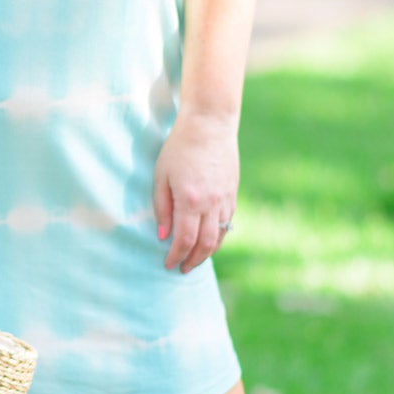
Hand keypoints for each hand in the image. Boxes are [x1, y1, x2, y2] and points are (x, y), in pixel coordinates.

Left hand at [153, 112, 237, 273]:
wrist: (210, 124)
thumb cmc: (178, 147)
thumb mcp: (161, 176)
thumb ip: (161, 208)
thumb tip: (162, 236)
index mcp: (190, 201)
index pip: (184, 240)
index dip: (175, 256)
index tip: (168, 265)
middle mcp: (211, 204)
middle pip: (205, 245)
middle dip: (193, 261)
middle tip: (182, 269)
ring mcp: (225, 199)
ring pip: (220, 236)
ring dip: (207, 253)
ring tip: (195, 260)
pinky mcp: (233, 192)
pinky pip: (228, 222)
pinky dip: (218, 236)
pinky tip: (209, 240)